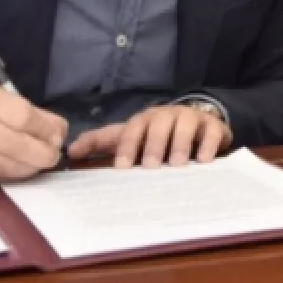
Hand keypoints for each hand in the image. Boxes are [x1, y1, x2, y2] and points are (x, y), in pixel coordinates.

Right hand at [0, 83, 66, 183]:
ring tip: (38, 164)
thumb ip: (29, 112)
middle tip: (51, 156)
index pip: (25, 116)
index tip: (57, 137)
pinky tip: (19, 170)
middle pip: (19, 144)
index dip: (46, 130)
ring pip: (9, 165)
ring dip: (31, 168)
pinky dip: (14, 175)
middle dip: (43, 154)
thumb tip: (59, 131)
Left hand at [68, 104, 231, 168]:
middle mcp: (166, 116)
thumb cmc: (156, 134)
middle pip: (159, 125)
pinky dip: (208, 145)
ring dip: (181, 144)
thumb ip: (101, 142)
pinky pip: (212, 132)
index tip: (122, 167)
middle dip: (155, 144)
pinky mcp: (212, 126)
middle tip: (152, 166)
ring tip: (178, 164)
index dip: (127, 145)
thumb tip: (70, 151)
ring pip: (185, 125)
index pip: (133, 128)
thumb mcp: (128, 135)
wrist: (195, 121)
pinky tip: (204, 160)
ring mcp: (190, 118)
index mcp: (144, 120)